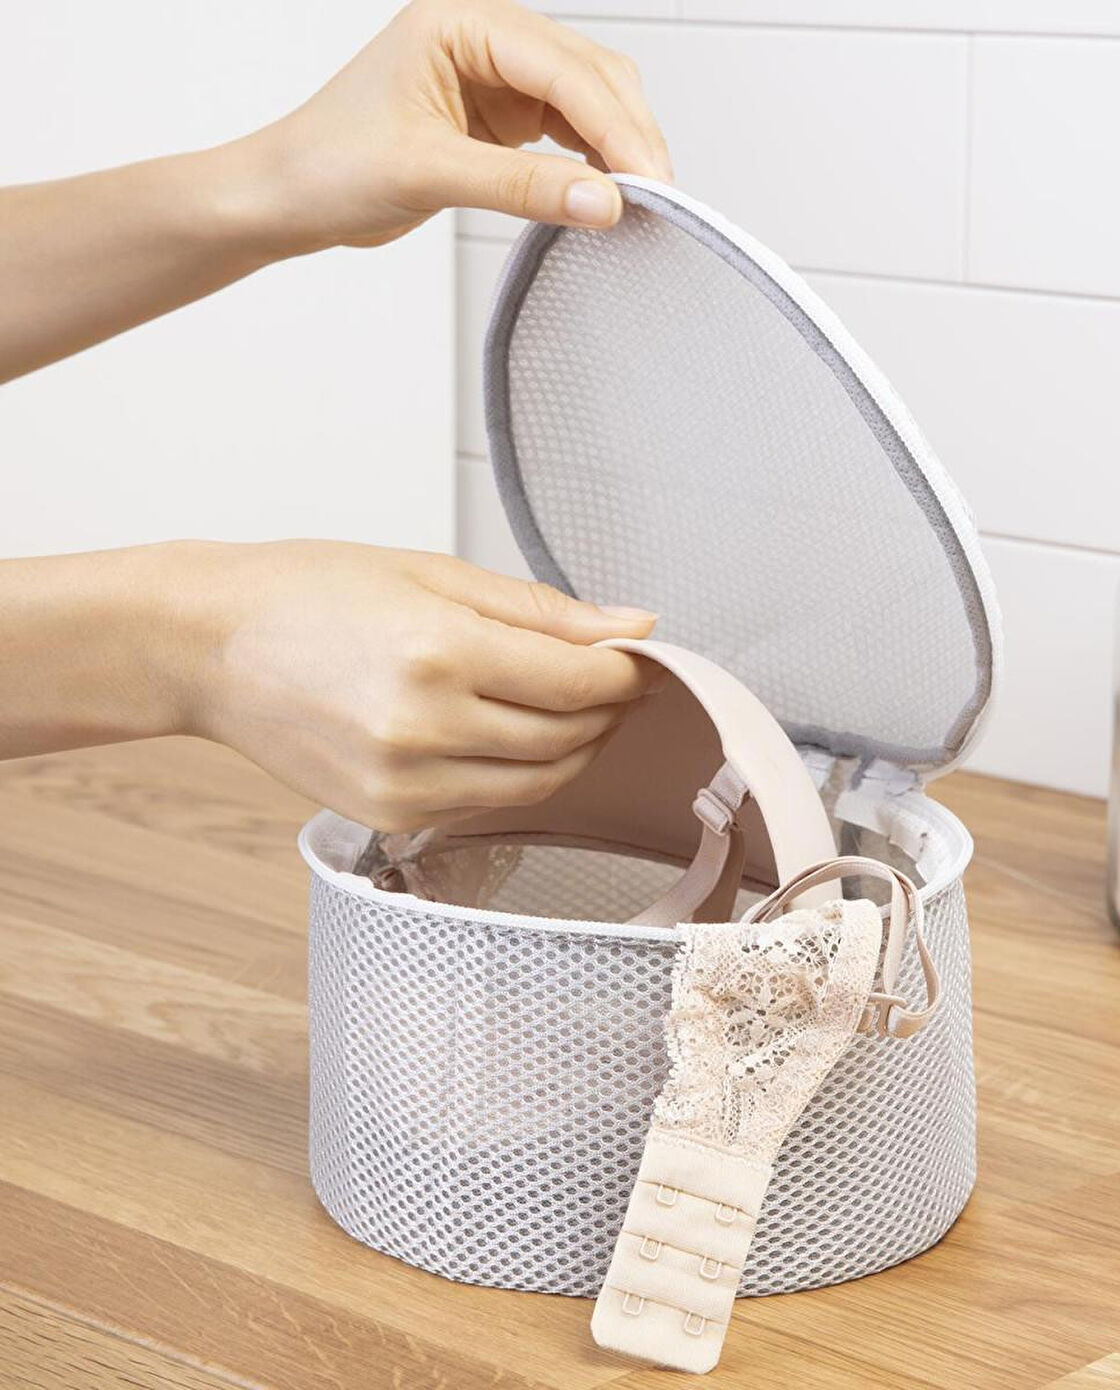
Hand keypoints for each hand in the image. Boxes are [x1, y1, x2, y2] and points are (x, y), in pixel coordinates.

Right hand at [182, 541, 661, 830]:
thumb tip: (631, 626)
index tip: (641, 657)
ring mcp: (406, 782)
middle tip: (615, 678)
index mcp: (439, 652)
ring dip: (575, 746)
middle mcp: (425, 728)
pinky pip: (491, 803)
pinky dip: (523, 774)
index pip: (579, 682)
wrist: (208, 647)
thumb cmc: (309, 593)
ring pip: (539, 782)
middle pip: (568, 736)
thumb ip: (540, 610)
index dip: (626, 673)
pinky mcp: (390, 816)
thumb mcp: (432, 573)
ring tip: (574, 707)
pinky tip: (516, 735)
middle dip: (609, 708)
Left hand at [242, 0, 672, 255]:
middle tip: (661, 200)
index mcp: (460, 22)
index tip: (651, 184)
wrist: (289, 195)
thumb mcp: (429, 173)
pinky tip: (608, 196)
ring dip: (619, 150)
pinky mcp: (501, 117)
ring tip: (643, 204)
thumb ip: (522, 186)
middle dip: (631, 136)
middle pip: (592, 75)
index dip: (617, 128)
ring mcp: (496, 75)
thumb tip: (605, 203)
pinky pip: (569, 133)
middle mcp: (484, 37)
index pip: (564, 68)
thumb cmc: (330, 165)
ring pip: (589, 103)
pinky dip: (595, 165)